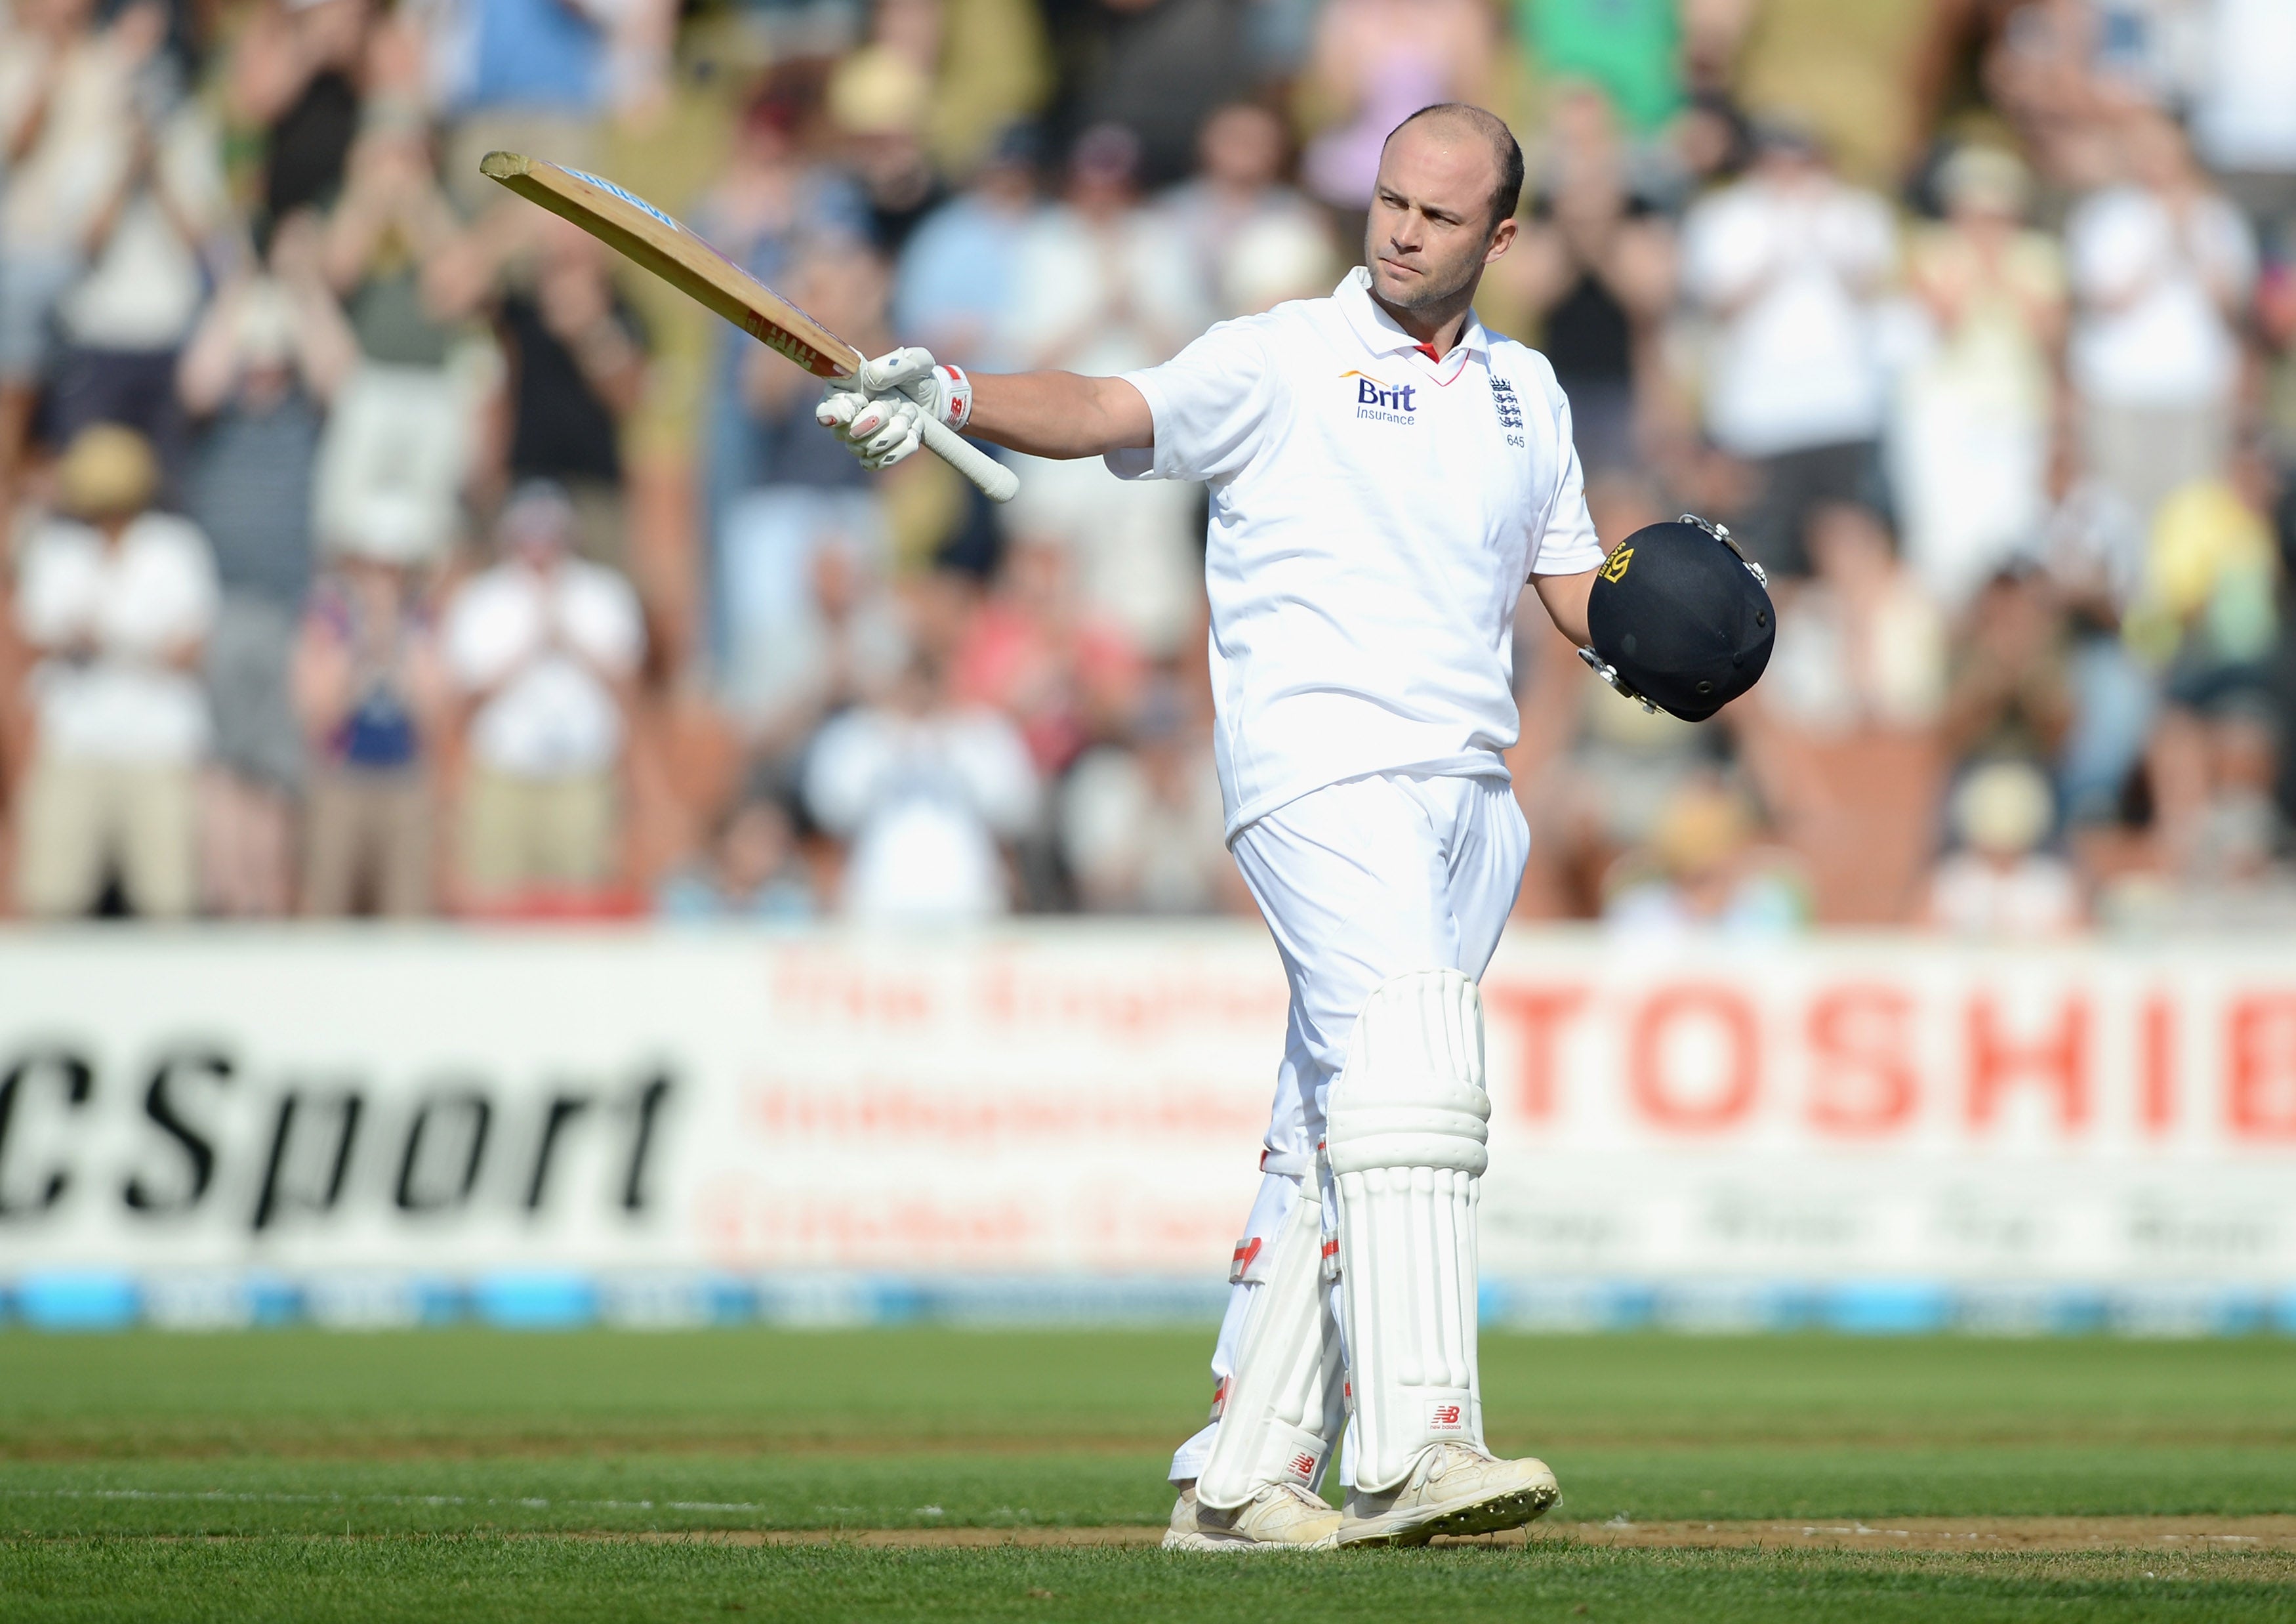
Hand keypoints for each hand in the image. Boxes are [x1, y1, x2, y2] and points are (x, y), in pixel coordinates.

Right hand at [816, 346, 972, 470]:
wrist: (933, 400)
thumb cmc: (916, 376)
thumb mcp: (914, 362)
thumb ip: (894, 364)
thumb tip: (874, 376)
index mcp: (842, 390)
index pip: (825, 411)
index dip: (838, 412)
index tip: (860, 401)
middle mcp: (844, 419)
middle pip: (852, 432)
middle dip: (882, 415)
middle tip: (899, 401)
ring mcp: (857, 441)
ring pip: (870, 448)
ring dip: (898, 429)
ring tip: (909, 412)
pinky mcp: (874, 457)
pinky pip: (883, 461)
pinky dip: (904, 446)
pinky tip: (912, 431)